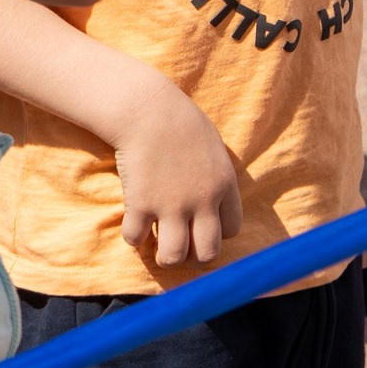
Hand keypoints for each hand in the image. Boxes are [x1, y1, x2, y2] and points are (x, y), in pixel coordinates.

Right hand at [110, 78, 243, 267]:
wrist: (149, 111)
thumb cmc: (181, 123)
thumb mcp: (214, 150)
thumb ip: (216, 179)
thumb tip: (211, 204)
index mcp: (225, 185)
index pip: (232, 230)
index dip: (216, 234)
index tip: (201, 226)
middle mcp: (203, 201)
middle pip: (207, 253)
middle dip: (193, 256)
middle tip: (180, 246)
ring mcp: (171, 205)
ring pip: (173, 257)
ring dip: (165, 256)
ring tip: (157, 245)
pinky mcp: (141, 205)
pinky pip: (136, 239)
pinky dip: (134, 237)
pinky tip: (134, 224)